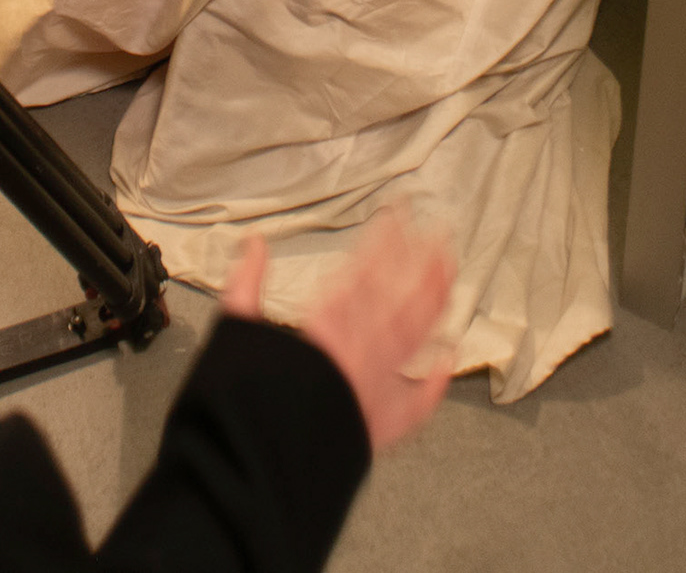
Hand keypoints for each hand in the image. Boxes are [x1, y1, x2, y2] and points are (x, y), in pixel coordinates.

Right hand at [222, 223, 455, 454]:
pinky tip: (449, 358)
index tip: (397, 213)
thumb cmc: (244, 405)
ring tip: (450, 272)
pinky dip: (435, 381)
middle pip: (400, 299)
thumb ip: (246, 286)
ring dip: (435, 303)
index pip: (364, 273)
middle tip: (440, 230)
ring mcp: (376, 392)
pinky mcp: (380, 428)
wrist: (255, 471)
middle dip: (422, 262)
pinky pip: (418, 403)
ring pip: (415, 339)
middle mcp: (359, 356)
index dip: (385, 240)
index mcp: (325, 330)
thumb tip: (255, 243)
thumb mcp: (235, 336)